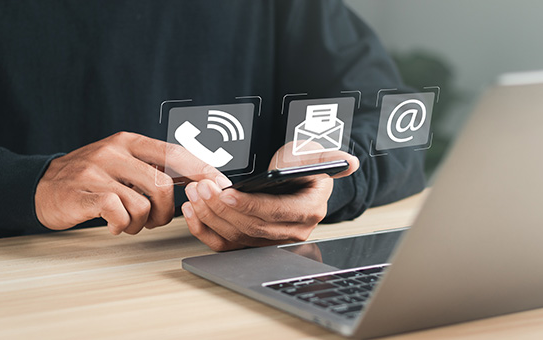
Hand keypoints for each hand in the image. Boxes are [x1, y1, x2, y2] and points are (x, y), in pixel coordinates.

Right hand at [35, 131, 228, 234]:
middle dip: (166, 211)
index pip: (175, 152)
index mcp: (130, 141)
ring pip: (142, 203)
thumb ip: (154, 166)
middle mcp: (115, 151)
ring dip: (141, 222)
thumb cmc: (92, 177)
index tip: (221, 184)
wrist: (42, 186)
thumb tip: (199, 178)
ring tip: (129, 222)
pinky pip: (118, 213)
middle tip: (155, 220)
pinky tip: (113, 224)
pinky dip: (121, 225)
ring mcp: (97, 170)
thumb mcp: (123, 161)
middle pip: (163, 183)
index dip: (202, 169)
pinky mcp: (83, 192)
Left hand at [182, 144, 358, 250]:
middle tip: (202, 186)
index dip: (250, 205)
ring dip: (210, 216)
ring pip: (236, 237)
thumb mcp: (312, 155)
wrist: (293, 178)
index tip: (227, 192)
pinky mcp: (251, 243)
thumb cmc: (301, 164)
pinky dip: (205, 229)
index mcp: (309, 211)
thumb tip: (349, 162)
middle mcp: (292, 231)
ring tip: (195, 192)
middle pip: (252, 228)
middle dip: (222, 207)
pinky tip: (193, 211)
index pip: (277, 213)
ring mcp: (270, 240)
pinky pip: (225, 244)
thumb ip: (325, 157)